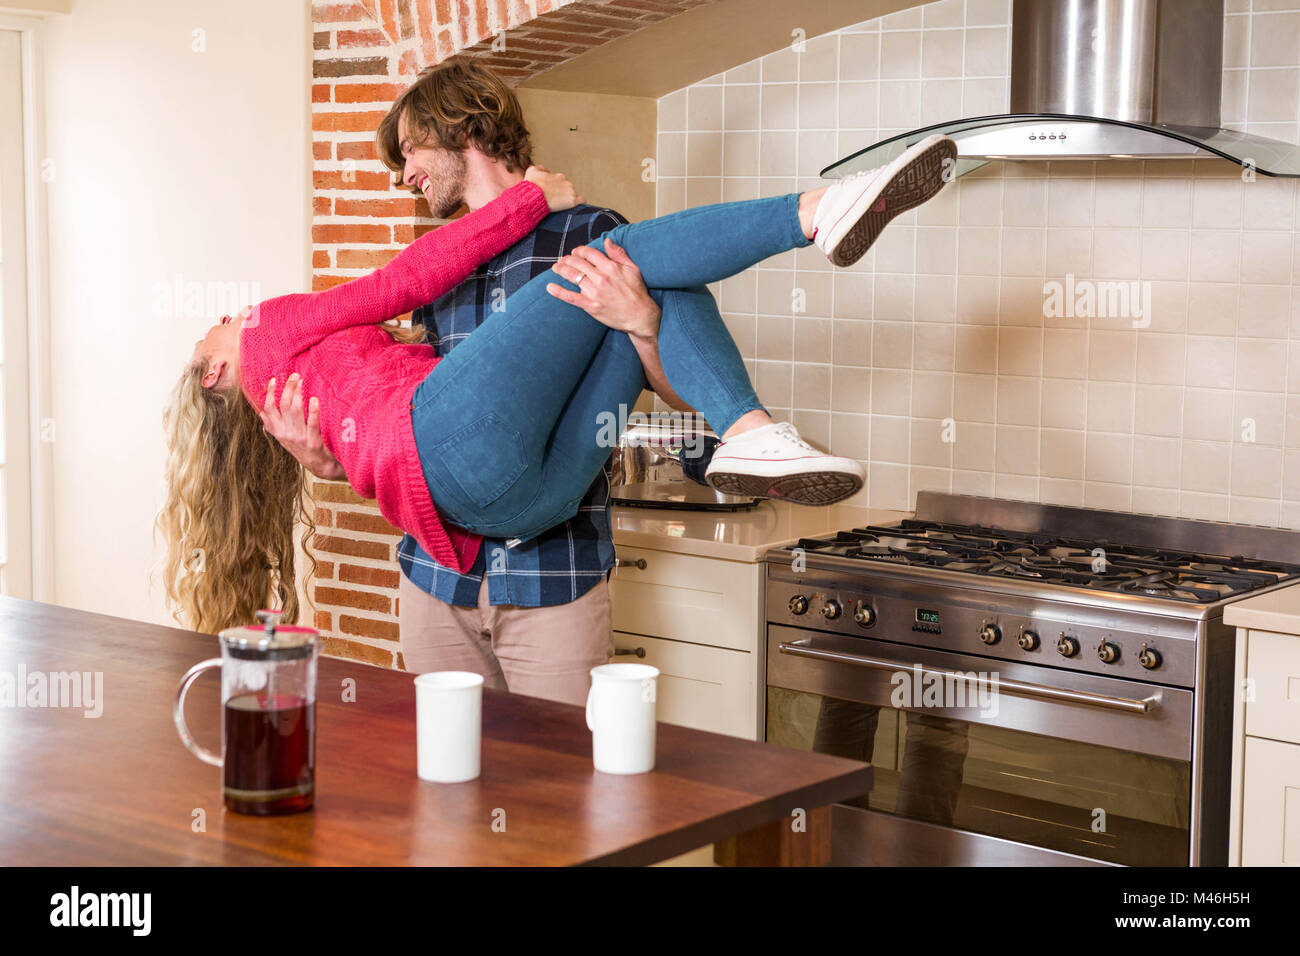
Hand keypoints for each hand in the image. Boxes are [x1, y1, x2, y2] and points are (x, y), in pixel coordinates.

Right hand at [260, 373, 346, 480]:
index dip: (269, 393)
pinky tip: (314, 399)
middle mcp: (286, 434)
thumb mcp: (284, 438)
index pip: (268, 409)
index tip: (273, 379)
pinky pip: (312, 423)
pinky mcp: (313, 442)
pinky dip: (313, 410)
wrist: (320, 467)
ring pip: (295, 410)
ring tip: (302, 381)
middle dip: (287, 388)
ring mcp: (299, 438)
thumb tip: (261, 412)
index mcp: (278, 432)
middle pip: (283, 405)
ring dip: (298, 394)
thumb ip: (274, 425)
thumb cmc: (303, 449)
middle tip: (294, 375)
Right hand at [524, 165, 583, 211]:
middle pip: (568, 189)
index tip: (553, 194)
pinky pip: (582, 201)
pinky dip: (580, 203)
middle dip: (563, 194)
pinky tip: (576, 207)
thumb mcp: (532, 171)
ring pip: (573, 195)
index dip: (557, 189)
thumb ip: (540, 168)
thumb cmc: (531, 186)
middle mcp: (566, 182)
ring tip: (561, 206)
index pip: (562, 183)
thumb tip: (545, 170)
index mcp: (558, 177)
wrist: (532, 196)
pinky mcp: (572, 201)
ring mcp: (570, 191)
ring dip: (568, 199)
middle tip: (555, 201)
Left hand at [545, 238, 660, 340]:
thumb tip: (606, 240)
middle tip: (563, 259)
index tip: (575, 252)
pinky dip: (559, 292)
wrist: (640, 316)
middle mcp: (601, 278)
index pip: (589, 253)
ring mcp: (595, 292)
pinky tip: (550, 287)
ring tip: (555, 268)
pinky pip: (572, 298)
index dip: (579, 251)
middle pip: (578, 263)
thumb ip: (619, 253)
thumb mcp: (633, 268)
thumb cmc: (637, 292)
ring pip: (573, 277)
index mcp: (610, 267)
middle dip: (567, 259)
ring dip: (561, 270)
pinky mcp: (591, 306)